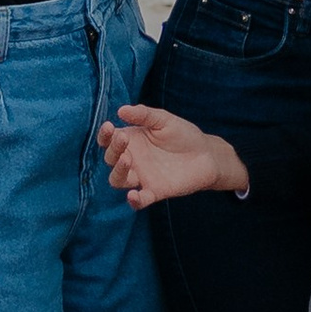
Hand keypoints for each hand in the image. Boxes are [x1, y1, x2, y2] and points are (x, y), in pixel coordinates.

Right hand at [99, 102, 248, 205]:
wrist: (206, 153)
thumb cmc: (182, 134)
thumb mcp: (163, 119)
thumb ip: (144, 114)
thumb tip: (121, 110)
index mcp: (131, 141)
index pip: (109, 140)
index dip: (104, 135)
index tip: (109, 126)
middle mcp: (132, 160)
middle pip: (110, 158)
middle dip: (113, 149)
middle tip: (124, 139)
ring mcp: (141, 177)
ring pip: (118, 180)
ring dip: (118, 171)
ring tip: (126, 159)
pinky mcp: (154, 192)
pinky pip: (139, 200)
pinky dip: (134, 201)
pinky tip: (133, 196)